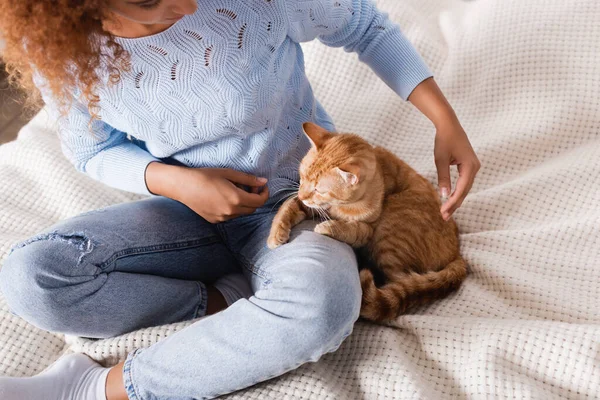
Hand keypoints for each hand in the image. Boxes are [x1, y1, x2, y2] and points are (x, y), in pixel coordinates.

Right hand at [146, 163, 268, 222]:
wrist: (183, 186)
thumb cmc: (205, 176)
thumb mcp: (228, 173)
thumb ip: (248, 179)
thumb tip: (263, 181)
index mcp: (236, 199)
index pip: (259, 201)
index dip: (264, 193)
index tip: (262, 186)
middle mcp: (230, 211)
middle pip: (252, 208)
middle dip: (255, 198)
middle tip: (250, 186)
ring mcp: (222, 218)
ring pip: (241, 213)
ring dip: (244, 204)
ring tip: (235, 190)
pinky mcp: (215, 221)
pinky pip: (230, 216)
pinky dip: (233, 208)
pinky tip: (223, 198)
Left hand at [434, 119, 480, 220]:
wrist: (449, 126)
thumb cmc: (444, 140)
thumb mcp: (440, 160)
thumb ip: (443, 178)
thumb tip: (444, 196)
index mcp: (470, 166)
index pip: (461, 189)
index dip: (453, 202)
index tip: (443, 212)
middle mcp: (475, 167)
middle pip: (465, 191)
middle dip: (454, 204)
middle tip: (444, 217)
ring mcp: (473, 166)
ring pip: (465, 188)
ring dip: (456, 199)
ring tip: (446, 212)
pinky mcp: (469, 166)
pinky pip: (464, 182)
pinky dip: (457, 191)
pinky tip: (450, 200)